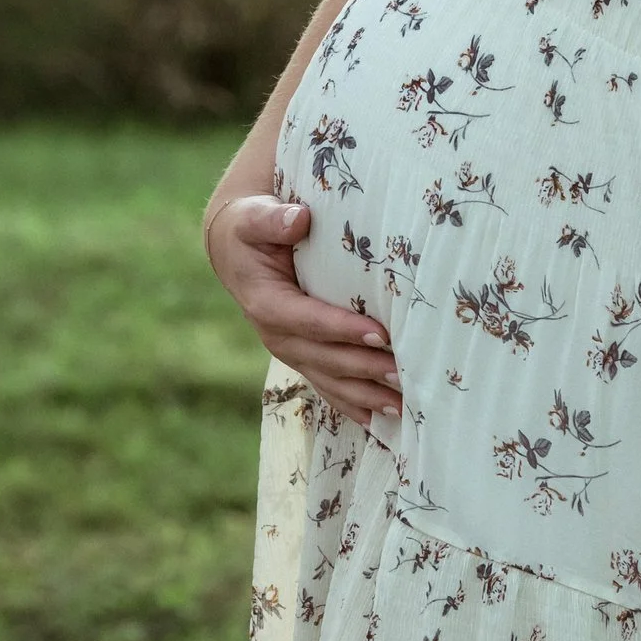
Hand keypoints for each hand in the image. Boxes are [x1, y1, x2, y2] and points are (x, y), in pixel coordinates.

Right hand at [206, 193, 401, 424]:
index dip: (342, 330)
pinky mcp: (304, 357)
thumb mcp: (253, 218)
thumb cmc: (250, 229)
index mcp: (265, 303)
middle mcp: (276, 335)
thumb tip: (299, 219)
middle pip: (324, 358)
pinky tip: (382, 422)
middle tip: (403, 373)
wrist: (237, 251)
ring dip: (365, 395)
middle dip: (364, 368)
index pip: (306, 320)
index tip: (380, 333)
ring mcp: (291, 351)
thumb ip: (272, 219)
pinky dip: (355, 405)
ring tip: (403, 406)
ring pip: (330, 379)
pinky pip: (329, 387)